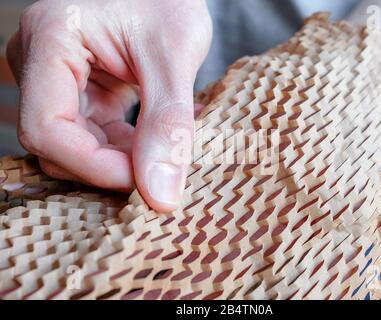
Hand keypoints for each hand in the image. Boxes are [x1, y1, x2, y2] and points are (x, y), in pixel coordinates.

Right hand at [6, 0, 211, 211]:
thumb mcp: (173, 54)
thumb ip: (167, 123)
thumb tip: (161, 194)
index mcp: (50, 40)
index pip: (46, 127)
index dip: (92, 165)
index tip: (143, 182)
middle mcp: (43, 63)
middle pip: (58, 145)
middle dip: (109, 168)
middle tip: (162, 172)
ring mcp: (61, 82)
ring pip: (78, 147)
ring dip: (122, 162)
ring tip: (168, 152)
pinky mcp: (84, 94)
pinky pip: (96, 138)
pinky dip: (129, 149)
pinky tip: (161, 141)